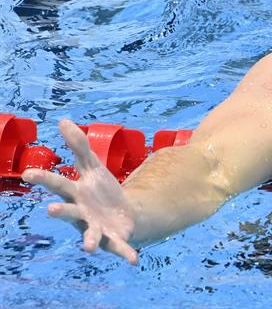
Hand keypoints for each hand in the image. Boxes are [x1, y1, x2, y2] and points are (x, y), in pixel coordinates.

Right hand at [22, 119, 138, 264]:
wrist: (122, 215)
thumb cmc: (101, 191)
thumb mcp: (93, 166)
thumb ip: (79, 146)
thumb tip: (63, 120)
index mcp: (76, 194)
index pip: (59, 184)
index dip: (44, 178)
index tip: (27, 173)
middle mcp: (81, 213)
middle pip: (69, 210)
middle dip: (60, 211)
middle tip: (50, 209)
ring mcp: (96, 228)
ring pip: (89, 234)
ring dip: (89, 240)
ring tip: (88, 246)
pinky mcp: (114, 239)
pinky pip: (120, 248)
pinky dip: (126, 253)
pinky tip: (134, 260)